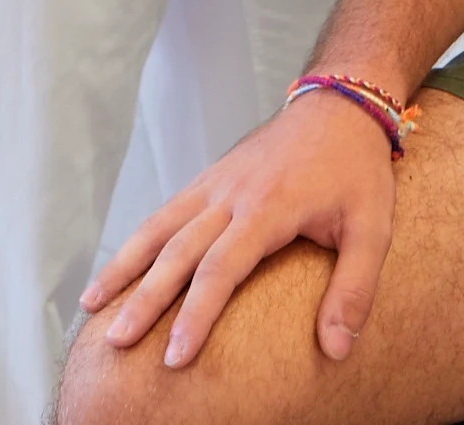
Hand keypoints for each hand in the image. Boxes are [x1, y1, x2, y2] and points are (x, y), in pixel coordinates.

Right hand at [81, 90, 396, 367]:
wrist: (339, 106)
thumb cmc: (357, 170)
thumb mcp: (372, 229)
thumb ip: (354, 289)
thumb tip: (337, 349)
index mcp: (267, 209)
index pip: (220, 269)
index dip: (195, 315)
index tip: (175, 357)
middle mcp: (230, 196)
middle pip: (176, 253)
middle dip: (144, 301)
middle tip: (116, 341)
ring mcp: (214, 184)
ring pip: (158, 228)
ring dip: (123, 267)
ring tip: (91, 305)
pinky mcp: (208, 178)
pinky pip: (164, 213)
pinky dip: (136, 242)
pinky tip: (118, 269)